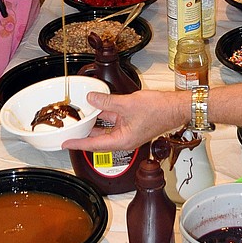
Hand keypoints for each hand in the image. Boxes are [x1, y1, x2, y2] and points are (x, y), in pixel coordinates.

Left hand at [63, 89, 181, 151]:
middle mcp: (124, 139)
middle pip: (98, 138)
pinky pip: (114, 120)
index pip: (94, 144)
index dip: (78, 143)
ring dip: (95, 121)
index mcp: (122, 141)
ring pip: (106, 128)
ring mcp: (128, 131)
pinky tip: (98, 104)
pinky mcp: (131, 123)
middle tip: (70, 127)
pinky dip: (105, 114)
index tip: (66, 143)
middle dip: (85, 132)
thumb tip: (91, 98)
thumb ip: (106, 101)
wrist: (176, 107)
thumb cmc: (158, 111)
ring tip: (81, 114)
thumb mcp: (127, 104)